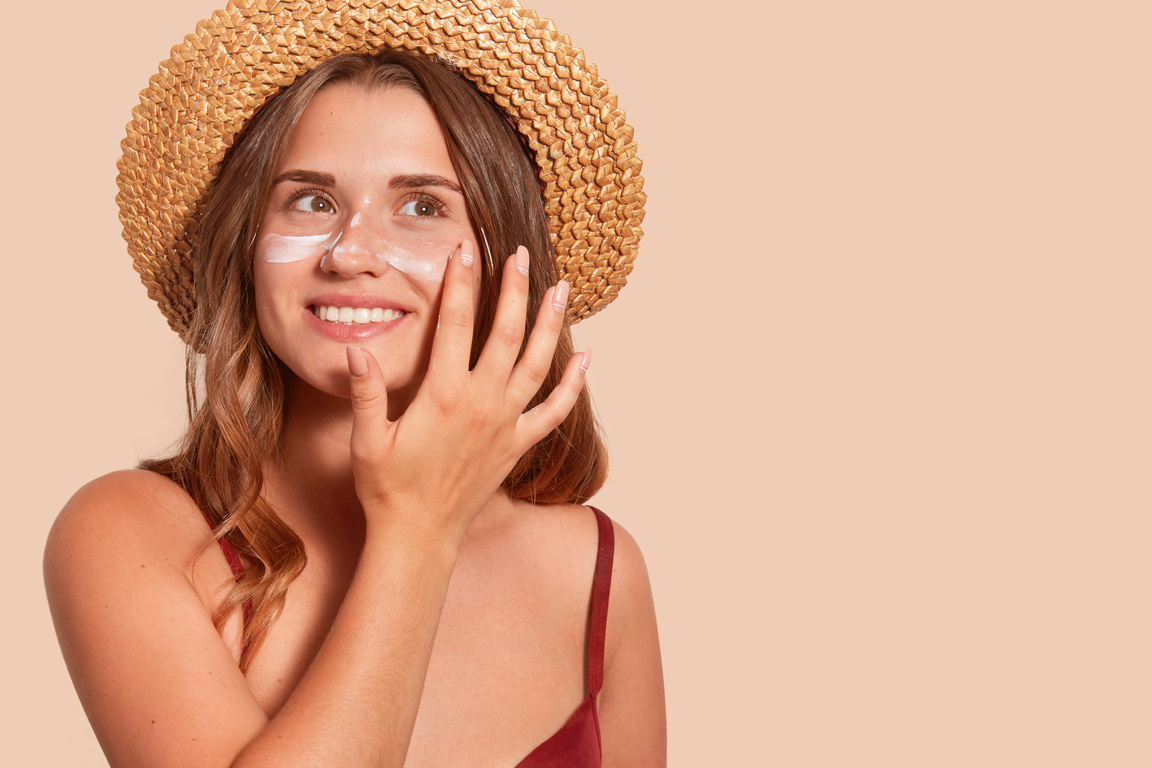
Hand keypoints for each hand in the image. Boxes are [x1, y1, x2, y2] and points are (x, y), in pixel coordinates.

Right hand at [345, 240, 588, 541]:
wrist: (420, 536)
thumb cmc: (388, 488)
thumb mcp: (367, 440)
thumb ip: (366, 393)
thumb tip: (355, 349)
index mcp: (444, 395)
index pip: (455, 324)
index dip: (461, 283)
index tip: (465, 249)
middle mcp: (482, 404)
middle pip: (506, 333)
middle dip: (514, 289)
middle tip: (519, 254)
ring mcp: (506, 424)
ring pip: (537, 364)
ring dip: (550, 324)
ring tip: (560, 288)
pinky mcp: (518, 445)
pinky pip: (554, 411)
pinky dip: (572, 384)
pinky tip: (586, 359)